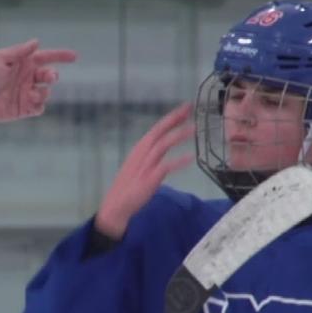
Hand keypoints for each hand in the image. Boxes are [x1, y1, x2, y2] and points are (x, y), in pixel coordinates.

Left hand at [0, 39, 76, 121]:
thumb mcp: (0, 59)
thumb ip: (19, 51)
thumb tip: (36, 42)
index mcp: (24, 64)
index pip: (46, 57)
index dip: (61, 56)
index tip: (74, 56)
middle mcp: (28, 78)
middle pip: (49, 75)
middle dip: (52, 75)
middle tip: (50, 77)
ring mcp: (27, 93)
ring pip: (46, 92)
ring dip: (44, 92)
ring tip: (32, 94)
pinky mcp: (24, 108)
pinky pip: (39, 108)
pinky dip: (39, 105)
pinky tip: (32, 103)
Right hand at [95, 104, 194, 238]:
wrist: (117, 205)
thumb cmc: (129, 185)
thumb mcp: (139, 164)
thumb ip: (151, 154)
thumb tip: (163, 145)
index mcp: (140, 148)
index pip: (157, 128)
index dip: (171, 117)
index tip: (185, 108)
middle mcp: (142, 153)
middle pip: (159, 131)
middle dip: (175, 119)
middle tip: (190, 107)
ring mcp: (145, 165)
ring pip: (163, 145)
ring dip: (178, 135)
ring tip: (195, 129)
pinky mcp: (149, 178)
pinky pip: (166, 166)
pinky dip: (178, 161)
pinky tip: (190, 158)